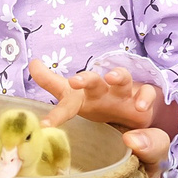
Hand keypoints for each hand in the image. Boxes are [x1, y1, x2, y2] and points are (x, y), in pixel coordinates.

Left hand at [29, 58, 177, 134]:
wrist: (134, 114)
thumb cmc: (100, 107)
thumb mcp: (75, 104)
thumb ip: (52, 88)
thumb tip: (32, 64)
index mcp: (83, 98)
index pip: (63, 96)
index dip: (47, 86)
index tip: (38, 99)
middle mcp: (101, 92)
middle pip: (92, 81)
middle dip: (84, 79)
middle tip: (75, 81)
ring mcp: (122, 94)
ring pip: (121, 79)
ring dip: (117, 75)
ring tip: (111, 77)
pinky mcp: (141, 98)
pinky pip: (146, 94)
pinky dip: (144, 98)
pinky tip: (140, 107)